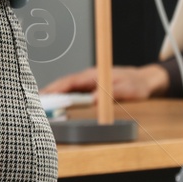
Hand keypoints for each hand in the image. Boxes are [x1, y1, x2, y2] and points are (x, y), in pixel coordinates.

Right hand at [39, 65, 169, 100]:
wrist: (146, 80)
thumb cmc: (138, 84)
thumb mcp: (129, 90)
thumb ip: (112, 93)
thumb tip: (94, 100)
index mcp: (94, 75)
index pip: (70, 81)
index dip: (56, 88)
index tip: (45, 95)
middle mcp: (89, 77)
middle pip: (65, 84)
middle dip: (49, 93)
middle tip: (36, 104)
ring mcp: (89, 82)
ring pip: (67, 88)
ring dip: (55, 95)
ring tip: (42, 106)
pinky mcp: (91, 87)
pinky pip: (73, 92)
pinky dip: (63, 97)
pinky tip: (57, 105)